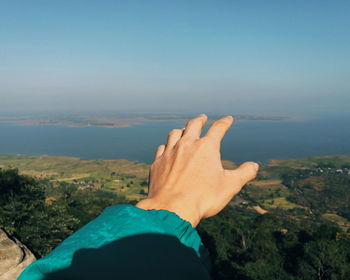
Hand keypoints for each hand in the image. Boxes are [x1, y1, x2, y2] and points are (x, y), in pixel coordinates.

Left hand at [136, 114, 258, 226]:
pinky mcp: (158, 162)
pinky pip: (162, 148)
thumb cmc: (203, 198)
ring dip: (181, 130)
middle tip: (203, 117)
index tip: (228, 119)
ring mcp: (170, 152)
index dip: (224, 122)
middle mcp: (187, 145)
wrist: (172, 208)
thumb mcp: (230, 186)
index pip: (218, 128)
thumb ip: (244, 173)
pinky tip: (167, 149)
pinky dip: (166, 146)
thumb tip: (255, 166)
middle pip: (193, 125)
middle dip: (200, 120)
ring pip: (175, 133)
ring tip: (184, 130)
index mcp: (206, 147)